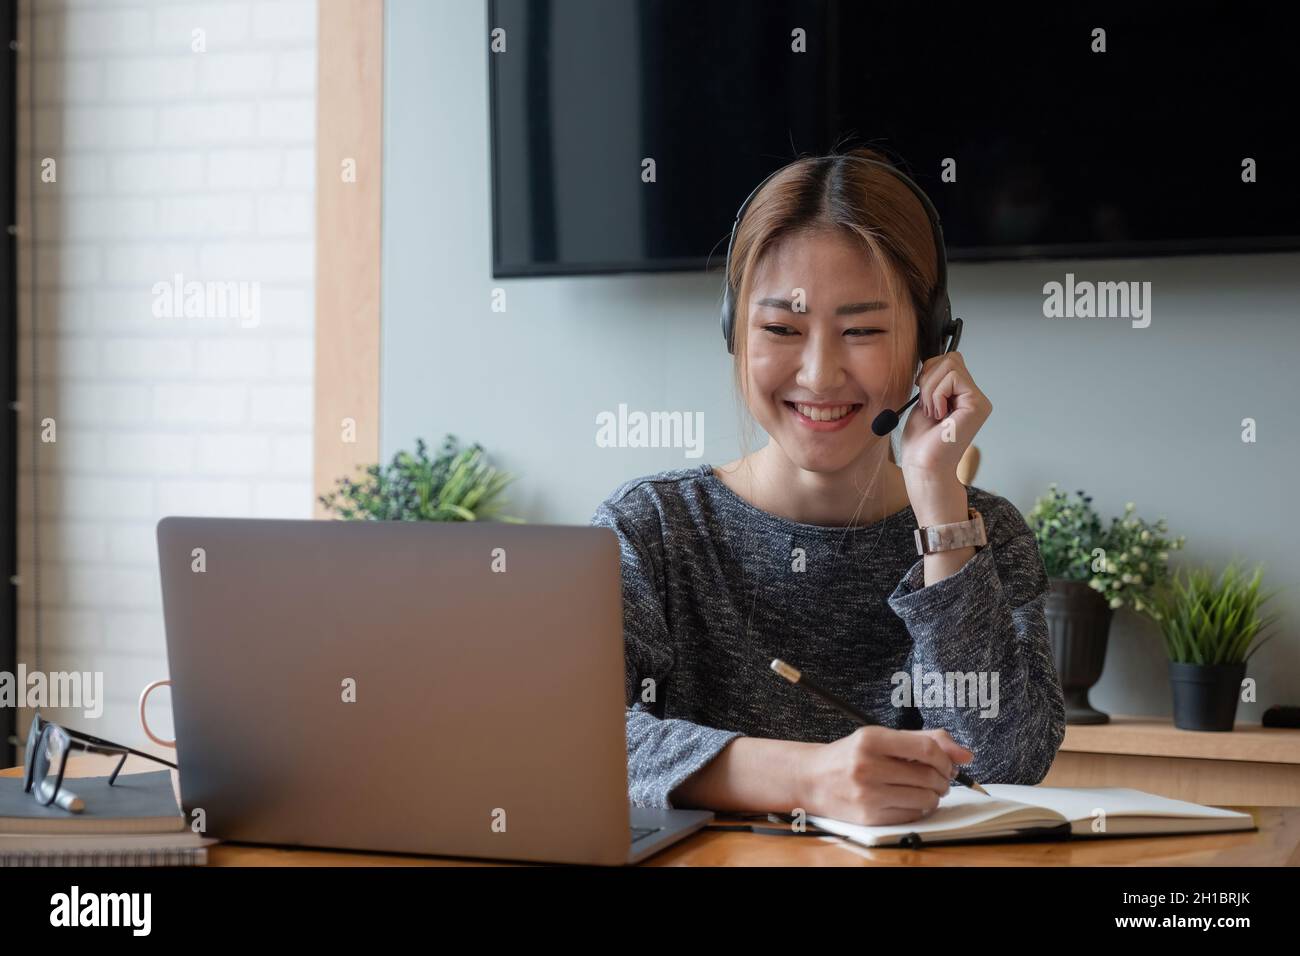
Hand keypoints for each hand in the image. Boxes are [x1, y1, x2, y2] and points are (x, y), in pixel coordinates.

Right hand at [799, 726, 973, 826]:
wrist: (812, 779)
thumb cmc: (851, 756)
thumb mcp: (881, 738)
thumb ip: (924, 740)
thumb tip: (965, 754)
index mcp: (870, 739)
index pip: (926, 748)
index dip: (945, 758)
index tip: (946, 763)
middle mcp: (867, 766)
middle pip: (929, 776)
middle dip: (943, 779)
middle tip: (938, 778)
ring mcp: (867, 794)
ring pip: (925, 799)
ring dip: (933, 796)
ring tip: (924, 789)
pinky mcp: (869, 817)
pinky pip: (912, 816)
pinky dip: (919, 809)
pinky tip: (909, 800)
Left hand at [898, 350, 991, 479]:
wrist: (923, 466)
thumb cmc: (921, 442)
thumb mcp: (924, 402)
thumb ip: (934, 380)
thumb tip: (933, 359)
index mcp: (962, 395)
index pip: (949, 360)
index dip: (929, 372)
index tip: (923, 397)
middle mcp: (975, 397)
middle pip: (950, 359)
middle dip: (928, 379)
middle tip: (928, 407)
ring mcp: (979, 401)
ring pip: (950, 365)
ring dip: (931, 390)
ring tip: (933, 413)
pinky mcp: (977, 405)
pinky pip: (952, 378)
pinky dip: (937, 395)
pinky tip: (939, 416)